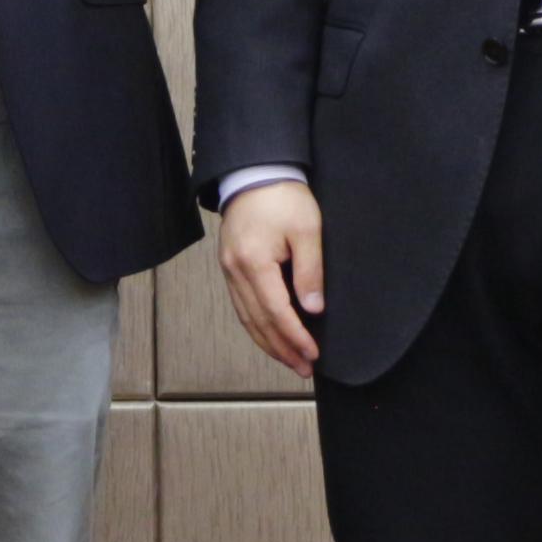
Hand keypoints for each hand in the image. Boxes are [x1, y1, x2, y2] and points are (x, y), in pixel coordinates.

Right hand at [217, 178, 326, 373]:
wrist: (255, 172)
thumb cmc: (283, 197)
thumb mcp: (307, 230)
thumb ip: (310, 271)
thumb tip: (313, 309)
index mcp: (254, 262)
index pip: (276, 312)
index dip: (295, 337)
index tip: (312, 354)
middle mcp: (235, 271)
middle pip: (258, 322)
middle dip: (282, 349)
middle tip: (304, 368)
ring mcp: (229, 271)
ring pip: (247, 318)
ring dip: (268, 343)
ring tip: (290, 360)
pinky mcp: (230, 268)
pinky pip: (242, 306)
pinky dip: (257, 326)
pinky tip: (270, 336)